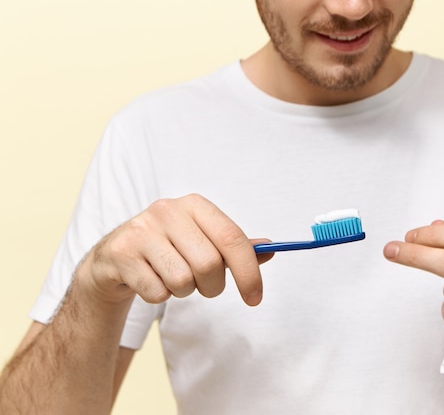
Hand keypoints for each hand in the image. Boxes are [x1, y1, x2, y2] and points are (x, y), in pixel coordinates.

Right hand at [78, 194, 273, 306]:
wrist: (114, 258)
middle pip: (210, 264)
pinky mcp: (121, 253)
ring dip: (184, 291)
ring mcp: (141, 230)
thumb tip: (270, 249)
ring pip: (183, 280)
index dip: (249, 272)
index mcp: (194, 205)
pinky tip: (150, 281)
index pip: (233, 238)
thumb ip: (234, 247)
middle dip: (212, 286)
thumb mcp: (202, 242)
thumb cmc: (168, 250)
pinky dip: (160, 296)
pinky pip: (157, 292)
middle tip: (205, 287)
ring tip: (173, 279)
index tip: (255, 298)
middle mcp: (167, 210)